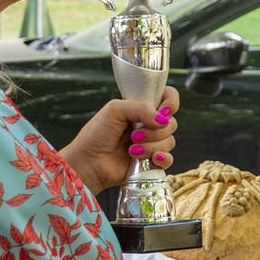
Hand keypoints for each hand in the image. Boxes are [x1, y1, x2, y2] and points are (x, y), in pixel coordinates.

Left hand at [60, 90, 177, 192]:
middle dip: (154, 131)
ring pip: (169, 142)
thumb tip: (163, 119)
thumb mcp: (115, 110)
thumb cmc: (96, 134)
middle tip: (134, 136)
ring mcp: (151, 144)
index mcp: (142, 108)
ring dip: (151, 146)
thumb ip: (141, 108)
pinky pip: (169, 160)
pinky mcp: (151, 162)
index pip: (168, 97)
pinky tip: (150, 159)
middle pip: (171, 123)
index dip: (171, 102)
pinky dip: (162, 159)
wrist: (88, 163)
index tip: (164, 111)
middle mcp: (149, 125)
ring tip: (131, 150)